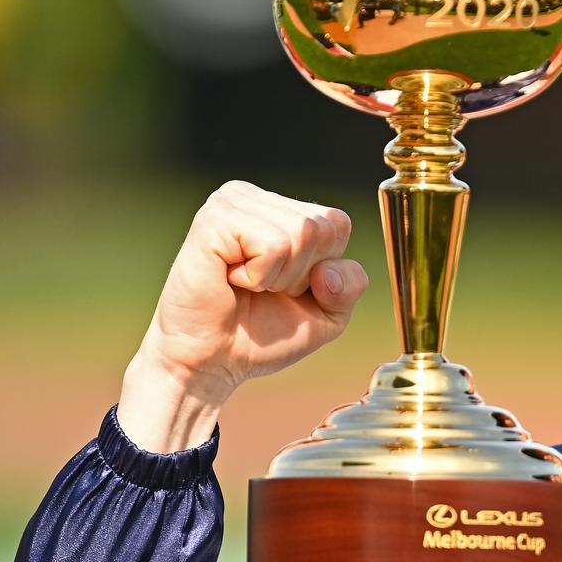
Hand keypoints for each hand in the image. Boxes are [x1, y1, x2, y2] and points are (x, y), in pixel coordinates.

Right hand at [117, 181, 369, 452]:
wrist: (210, 363)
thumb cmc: (261, 334)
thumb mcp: (328, 313)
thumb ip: (351, 285)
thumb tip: (330, 269)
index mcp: (279, 209)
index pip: (337, 224)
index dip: (323, 268)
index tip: (285, 287)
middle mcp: (254, 198)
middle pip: (322, 228)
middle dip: (301, 274)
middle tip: (262, 289)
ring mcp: (231, 203)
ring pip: (302, 232)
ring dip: (278, 277)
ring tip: (245, 284)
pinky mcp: (214, 220)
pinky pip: (274, 246)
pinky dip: (260, 276)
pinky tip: (231, 280)